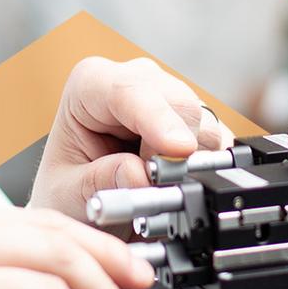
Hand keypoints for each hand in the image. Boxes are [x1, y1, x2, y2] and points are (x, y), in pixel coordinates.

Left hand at [29, 56, 232, 226]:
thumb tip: (141, 175)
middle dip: (177, 151)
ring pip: (205, 124)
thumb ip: (101, 182)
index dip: (157, 118)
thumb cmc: (68, 190)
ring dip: (192, 165)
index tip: (179, 149)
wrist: (85, 207)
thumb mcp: (69, 194)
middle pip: (179, 103)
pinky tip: (179, 185)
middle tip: (157, 190)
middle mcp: (136, 81)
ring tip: (158, 191)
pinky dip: (207, 170)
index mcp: (90, 84)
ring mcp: (170, 98)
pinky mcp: (196, 122)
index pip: (128, 90)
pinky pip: (220, 143)